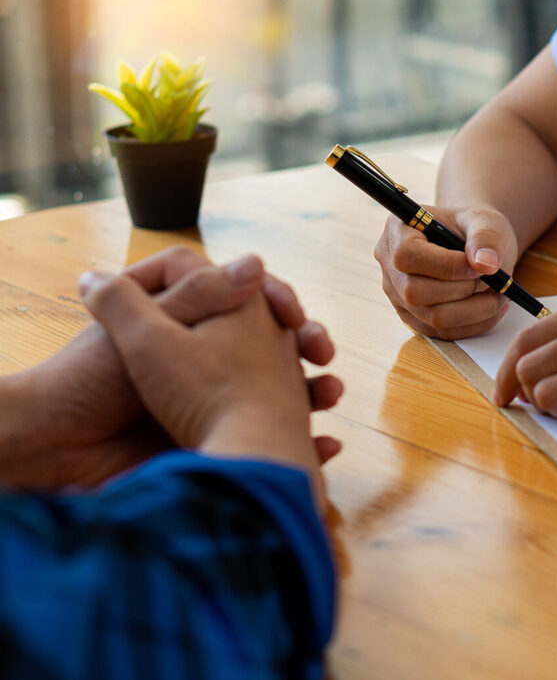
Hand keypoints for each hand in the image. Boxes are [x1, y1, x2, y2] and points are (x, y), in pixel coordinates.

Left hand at [2, 247, 339, 488]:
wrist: (68, 453)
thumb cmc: (100, 386)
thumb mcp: (146, 332)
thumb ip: (196, 295)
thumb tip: (254, 262)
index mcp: (181, 317)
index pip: (233, 287)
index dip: (265, 291)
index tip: (288, 308)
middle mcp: (200, 350)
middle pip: (269, 334)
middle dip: (304, 341)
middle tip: (320, 349)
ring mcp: (212, 394)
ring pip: (281, 384)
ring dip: (313, 389)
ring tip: (329, 394)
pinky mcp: (215, 434)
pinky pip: (271, 432)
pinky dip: (302, 437)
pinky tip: (323, 442)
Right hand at [373, 205, 518, 338]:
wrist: (473, 244)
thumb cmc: (474, 228)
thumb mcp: (485, 221)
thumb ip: (485, 237)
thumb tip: (485, 265)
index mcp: (398, 230)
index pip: (407, 255)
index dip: (446, 265)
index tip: (479, 266)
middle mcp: (390, 265)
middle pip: (415, 292)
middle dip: (462, 290)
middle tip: (492, 280)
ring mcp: (399, 296)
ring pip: (432, 318)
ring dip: (474, 311)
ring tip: (499, 294)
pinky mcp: (415, 318)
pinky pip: (444, 332)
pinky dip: (474, 324)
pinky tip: (491, 306)